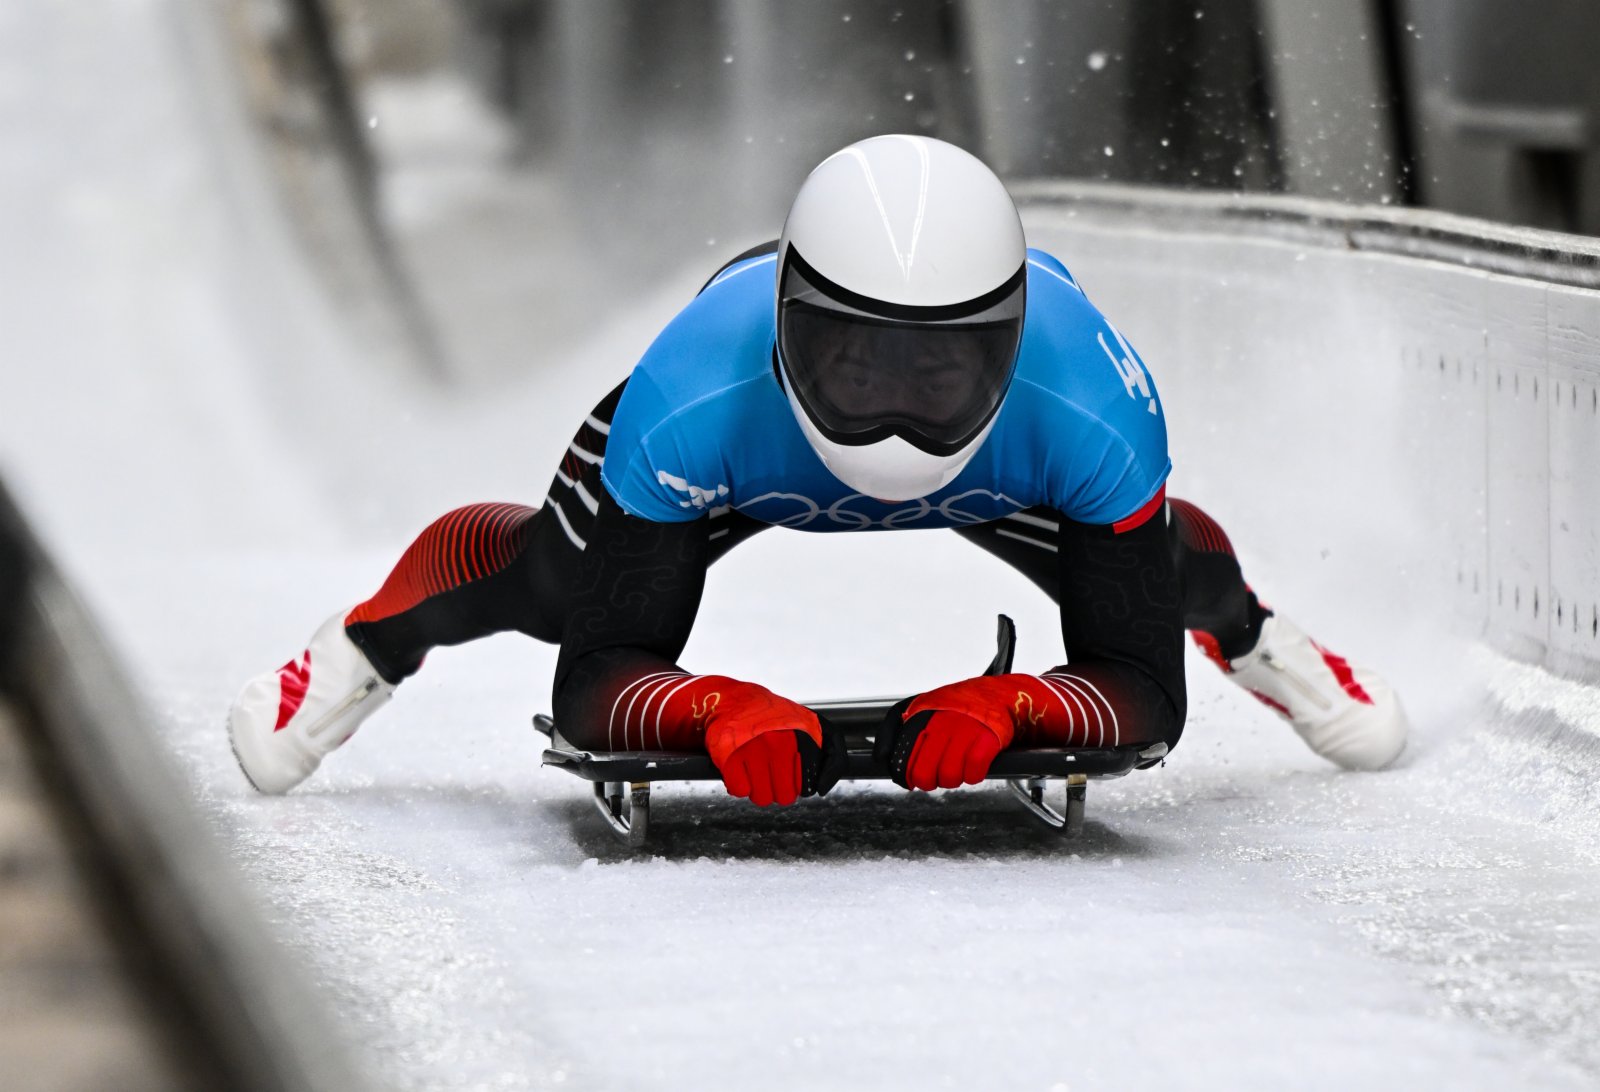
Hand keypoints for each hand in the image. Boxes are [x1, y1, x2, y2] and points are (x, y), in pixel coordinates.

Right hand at [700, 679, 839, 805]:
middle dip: (779, 789)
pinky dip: (739, 785)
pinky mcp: (728, 755)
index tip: (791, 770)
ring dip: (758, 789)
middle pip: (784, 797)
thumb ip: (834, 758)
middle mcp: (779, 743)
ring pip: (762, 797)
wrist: (736, 699)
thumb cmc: (778, 719)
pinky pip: (740, 790)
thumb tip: (821, 790)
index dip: (798, 784)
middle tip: (771, 771)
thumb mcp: (816, 727)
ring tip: (755, 768)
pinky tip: (741, 769)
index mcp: (803, 738)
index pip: (806, 787)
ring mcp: (753, 749)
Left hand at [874, 677, 1022, 789]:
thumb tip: (880, 759)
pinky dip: (973, 776)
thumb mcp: (922, 708)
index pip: (904, 758)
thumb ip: (897, 730)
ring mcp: (965, 731)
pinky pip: (973, 772)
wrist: (1000, 694)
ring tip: (958, 769)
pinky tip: (973, 768)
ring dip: (953, 780)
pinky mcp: (987, 740)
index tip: (911, 780)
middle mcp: (942, 723)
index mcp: (923, 716)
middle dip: (929, 782)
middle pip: (924, 773)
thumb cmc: (958, 706)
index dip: (906, 776)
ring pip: (948, 776)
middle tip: (936, 777)